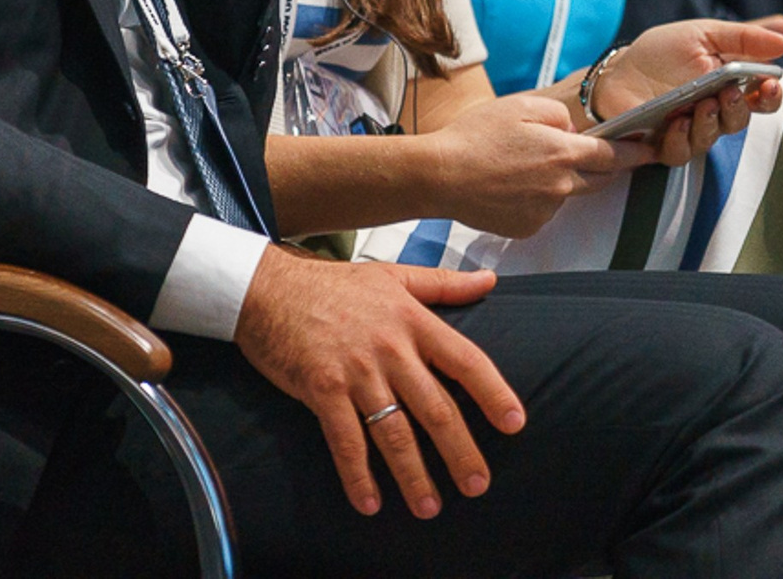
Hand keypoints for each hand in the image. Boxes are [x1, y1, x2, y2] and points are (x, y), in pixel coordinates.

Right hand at [235, 249, 522, 519]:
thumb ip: (443, 283)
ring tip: (430, 506)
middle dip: (460, 450)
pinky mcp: (322, 389)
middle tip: (478, 485)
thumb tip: (490, 281)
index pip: (465, 359)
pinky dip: (359, 475)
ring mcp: (356, 371)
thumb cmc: (333, 285)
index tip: (515, 423)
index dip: (493, 392)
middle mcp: (390, 347)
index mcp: (413, 320)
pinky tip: (371, 502)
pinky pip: (346, 441)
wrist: (267, 288)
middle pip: (436, 407)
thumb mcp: (393, 275)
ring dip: (414, 474)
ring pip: (394, 432)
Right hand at [417, 93, 650, 236]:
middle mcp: (560, 187)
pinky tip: (508, 186)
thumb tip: (574, 129)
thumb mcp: (519, 105)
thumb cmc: (475, 136)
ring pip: (566, 195)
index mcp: (562, 153)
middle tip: (588, 154)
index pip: (614, 156)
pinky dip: (535, 199)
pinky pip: (543, 211)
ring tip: (520, 167)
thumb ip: (557, 115)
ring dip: (559, 182)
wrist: (439, 175)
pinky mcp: (527, 228)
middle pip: (598, 180)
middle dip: (603, 168)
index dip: (637, 153)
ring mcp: (544, 211)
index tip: (653, 151)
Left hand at [595, 19, 782, 164]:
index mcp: (729, 84)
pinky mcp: (666, 144)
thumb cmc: (661, 52)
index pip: (762, 98)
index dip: (771, 95)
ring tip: (702, 103)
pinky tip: (677, 121)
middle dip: (739, 108)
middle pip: (741, 119)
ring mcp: (691, 129)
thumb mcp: (703, 34)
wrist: (616, 69)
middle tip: (728, 93)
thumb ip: (747, 37)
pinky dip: (683, 138)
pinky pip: (682, 152)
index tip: (771, 84)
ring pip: (714, 136)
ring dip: (711, 121)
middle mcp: (715, 110)